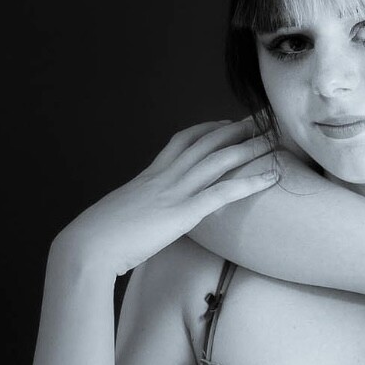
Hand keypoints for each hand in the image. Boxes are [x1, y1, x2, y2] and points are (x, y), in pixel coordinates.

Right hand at [58, 119, 278, 276]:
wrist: (88, 246)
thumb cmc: (100, 239)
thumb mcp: (122, 216)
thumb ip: (138, 211)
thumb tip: (143, 218)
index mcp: (149, 176)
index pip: (181, 141)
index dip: (207, 129)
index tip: (225, 123)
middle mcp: (164, 177)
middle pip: (207, 142)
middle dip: (237, 129)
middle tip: (262, 119)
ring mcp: (174, 192)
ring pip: (219, 159)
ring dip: (251, 147)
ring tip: (276, 139)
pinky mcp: (183, 213)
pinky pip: (223, 191)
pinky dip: (251, 182)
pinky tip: (272, 177)